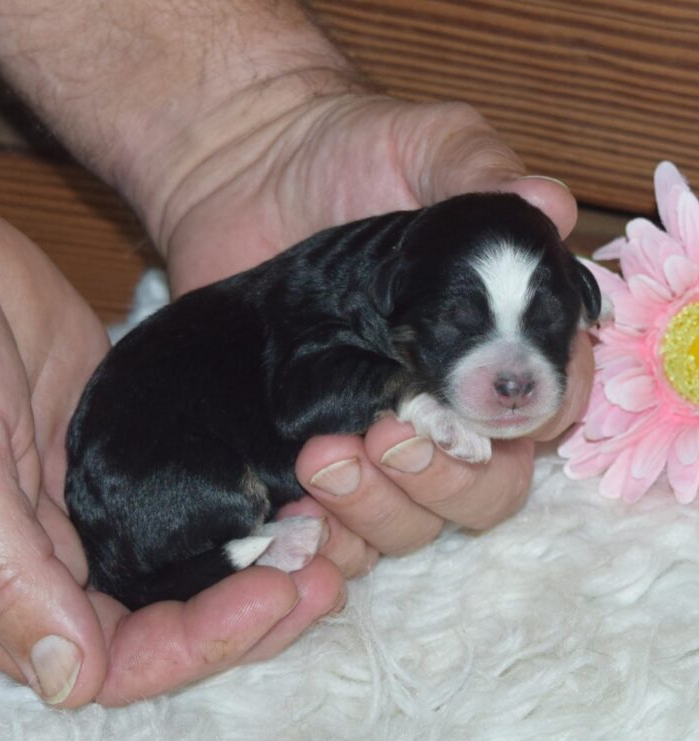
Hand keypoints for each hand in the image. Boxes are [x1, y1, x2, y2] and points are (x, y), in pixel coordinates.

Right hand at [0, 184, 342, 706]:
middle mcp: (57, 558)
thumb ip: (2, 571)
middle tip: (323, 573)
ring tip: (325, 536)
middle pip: (169, 620)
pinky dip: (246, 502)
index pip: (117, 657)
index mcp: (4, 586)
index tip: (273, 593)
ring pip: (192, 563)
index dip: (199, 642)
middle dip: (249, 607)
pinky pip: (198, 494)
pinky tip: (294, 489)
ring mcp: (99, 501)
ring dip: (258, 560)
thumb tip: (73, 680)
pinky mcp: (129, 449)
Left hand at [154, 89, 589, 574]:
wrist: (247, 177)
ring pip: (413, 523)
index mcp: (494, 341)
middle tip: (391, 433)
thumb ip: (482, 176)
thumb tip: (551, 208)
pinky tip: (296, 508)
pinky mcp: (312, 456)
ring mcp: (377, 436)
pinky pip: (337, 532)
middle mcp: (445, 403)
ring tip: (324, 457)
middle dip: (448, 480)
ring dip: (380, 508)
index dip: (534, 417)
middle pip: (487, 489)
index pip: (546, 406)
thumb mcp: (422, 146)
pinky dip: (325, 535)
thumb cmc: (346, 154)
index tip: (491, 407)